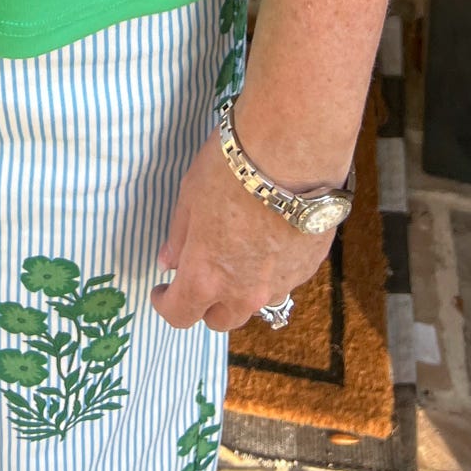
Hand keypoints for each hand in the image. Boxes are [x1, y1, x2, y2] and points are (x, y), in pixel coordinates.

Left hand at [150, 124, 335, 329]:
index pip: (180, 314)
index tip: (162, 290)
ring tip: (238, 254)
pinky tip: (270, 237)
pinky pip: (283, 281)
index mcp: (206, 277)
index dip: (166, 304)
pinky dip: (270, 270)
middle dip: (205, 303)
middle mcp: (244, 292)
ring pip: (255, 303)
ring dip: (240, 289)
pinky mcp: (308, 268)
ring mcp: (280, 284)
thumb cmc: (229, 169)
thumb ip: (180, 237)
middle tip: (200, 273)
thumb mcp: (190, 196)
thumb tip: (169, 263)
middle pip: (221, 319)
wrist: (292, 150)